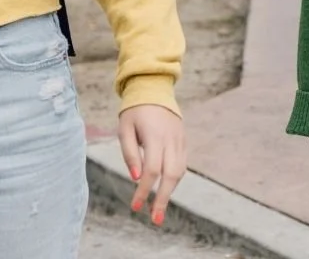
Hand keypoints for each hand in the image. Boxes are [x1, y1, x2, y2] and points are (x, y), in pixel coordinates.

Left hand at [118, 104, 186, 227]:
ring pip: (179, 171)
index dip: (144, 191)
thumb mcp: (124, 129)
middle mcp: (171, 139)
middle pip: (171, 175)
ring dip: (170, 192)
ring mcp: (180, 140)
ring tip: (158, 208)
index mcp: (155, 136)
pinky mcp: (183, 141)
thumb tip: (137, 178)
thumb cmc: (135, 111)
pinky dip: (174, 180)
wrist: (154, 89)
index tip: (135, 207)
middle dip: (162, 199)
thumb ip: (130, 153)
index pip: (152, 170)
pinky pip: (182, 164)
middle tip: (155, 219)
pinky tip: (165, 189)